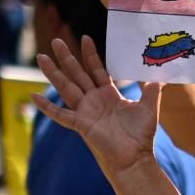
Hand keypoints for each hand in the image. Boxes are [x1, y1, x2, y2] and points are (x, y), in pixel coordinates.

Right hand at [34, 36, 160, 175]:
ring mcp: (85, 111)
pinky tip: (33, 96)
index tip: (85, 37)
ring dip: (53, 73)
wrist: (135, 158)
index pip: (96, 69)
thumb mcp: (149, 107)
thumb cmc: (141, 135)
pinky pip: (60, 114)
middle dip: (67, 57)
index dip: (90, 54)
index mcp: (108, 94)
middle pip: (77, 74)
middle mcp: (94, 100)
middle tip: (56, 40)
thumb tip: (161, 74)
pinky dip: (47, 107)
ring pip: (66, 88)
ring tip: (41, 58)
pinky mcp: (81, 124)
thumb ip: (152, 90)